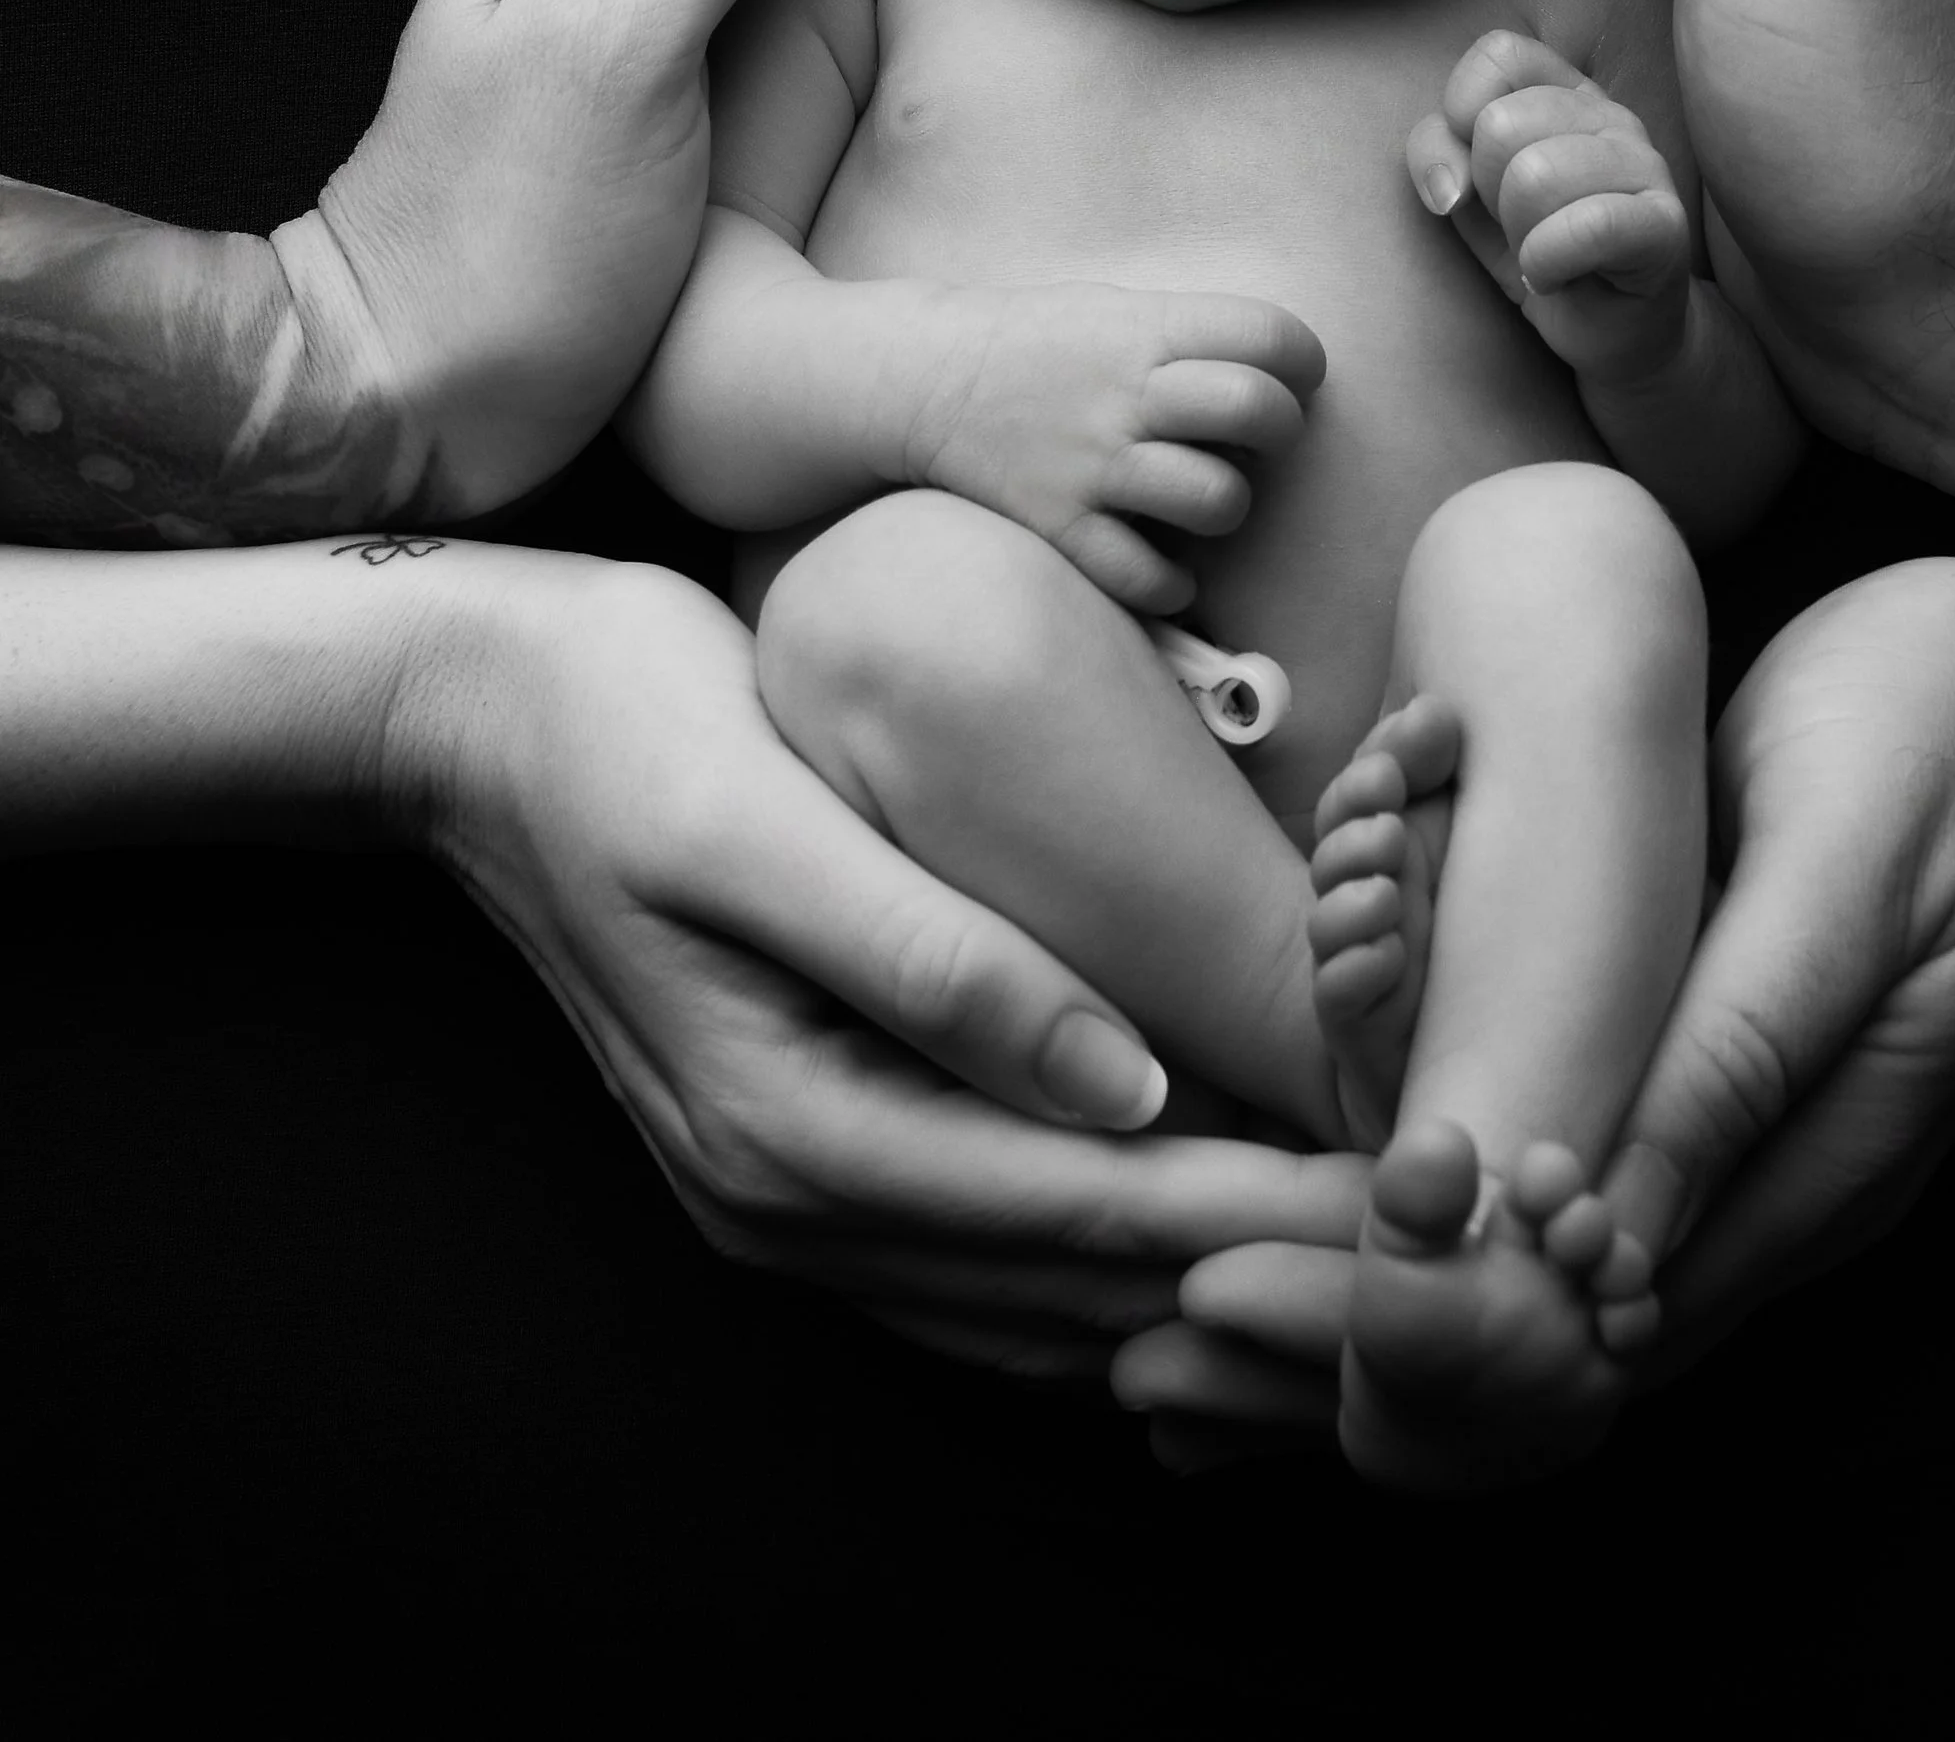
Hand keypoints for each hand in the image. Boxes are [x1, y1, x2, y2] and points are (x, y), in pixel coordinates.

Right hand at [405, 543, 1365, 1370]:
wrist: (477, 712)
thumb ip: (933, 963)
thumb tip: (1121, 1088)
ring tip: (1337, 1248)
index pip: (1077, 1217)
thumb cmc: (628, 727)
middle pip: (1066, 1292)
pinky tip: (1186, 1234)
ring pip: (1026, 1304)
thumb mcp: (766, 823)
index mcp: (787, 1129)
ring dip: (1181, 1290)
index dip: (1252, 1216)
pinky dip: (1090, 1267)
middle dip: (1244, 1278)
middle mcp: (782, 1201)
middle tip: (1416, 1244)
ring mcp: (776, 1193)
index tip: (1396, 1203)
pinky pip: (971, 1262)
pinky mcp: (788, 1146)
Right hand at [899, 283, 1327, 616]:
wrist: (926, 381)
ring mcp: (1093, 464)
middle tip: (1256, 442)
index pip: (1269, 336)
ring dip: (1224, 505)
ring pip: (1218, 499)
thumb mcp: (1116, 312)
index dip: (1303, 363)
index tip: (1294, 381)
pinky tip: (1162, 566)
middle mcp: (1125, 396)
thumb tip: (1285, 376)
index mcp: (1145, 330)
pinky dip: (1170, 583)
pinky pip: (1149, 577)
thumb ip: (1191, 337)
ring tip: (1200, 500)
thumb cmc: (1040, 347)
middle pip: (1257, 410)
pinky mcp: (1059, 526)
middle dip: (1281, 430)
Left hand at [1109, 549, 1954, 1449]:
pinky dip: (1432, 1164)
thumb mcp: (1855, 867)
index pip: (1582, 1318)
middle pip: (1535, 1321)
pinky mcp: (1700, 1061)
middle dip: (1349, 1315)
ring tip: (1201, 1279)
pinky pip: (1553, 1152)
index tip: (1235, 1285)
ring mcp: (1731, 1130)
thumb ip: (1749, 1047)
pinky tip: (1336, 1138)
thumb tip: (1610, 1233)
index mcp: (1811, 1164)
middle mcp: (1759, 1184)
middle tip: (1164, 1319)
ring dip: (1376, 1258)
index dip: (1404, 1314)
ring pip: (1530, 1253)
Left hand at [1408, 30, 1689, 388]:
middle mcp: (1611, 115)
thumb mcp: (1467, 199)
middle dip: (1490, 192)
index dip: (1460, 114)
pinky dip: (1547, 263)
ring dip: (1519, 232)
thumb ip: (1437, 153)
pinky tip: (1556, 277)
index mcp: (1566, 92)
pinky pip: (1586, 227)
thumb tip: (1449, 185)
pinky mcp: (1664, 226)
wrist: (1609, 331)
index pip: (1500, 55)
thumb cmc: (1537, 252)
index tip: (1474, 172)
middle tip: (1522, 225)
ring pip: (1536, 174)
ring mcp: (1646, 166)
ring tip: (1543, 251)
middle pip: (1502, 123)